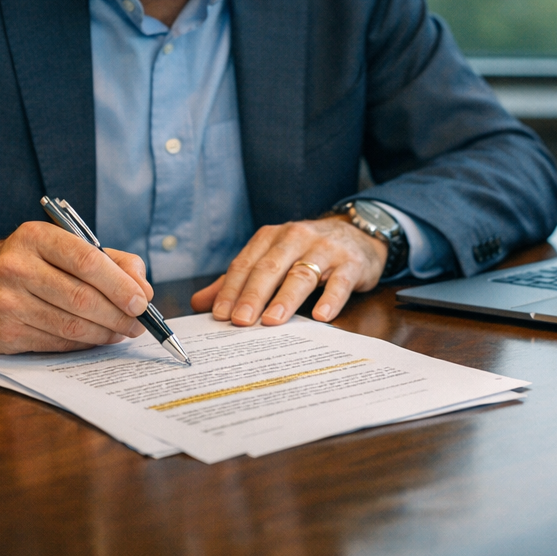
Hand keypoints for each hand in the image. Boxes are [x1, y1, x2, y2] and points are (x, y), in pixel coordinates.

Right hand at [0, 221, 153, 352]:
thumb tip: (143, 288)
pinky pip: (55, 343)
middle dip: (118, 314)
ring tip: (122, 332)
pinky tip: (96, 338)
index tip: (142, 300)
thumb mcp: (60, 247)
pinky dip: (83, 344)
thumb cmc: (25, 263)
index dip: (120, 284)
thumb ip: (109, 260)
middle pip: (81, 297)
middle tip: (139, 323)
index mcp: (35, 237)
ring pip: (70, 326)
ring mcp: (5, 303)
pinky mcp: (2, 334)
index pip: (86, 260)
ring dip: (105, 333)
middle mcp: (16, 268)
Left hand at [190, 216, 388, 325]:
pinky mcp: (351, 263)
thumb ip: (238, 281)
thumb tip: (199, 303)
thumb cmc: (307, 252)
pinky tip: (320, 316)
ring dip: (285, 299)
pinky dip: (330, 299)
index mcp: (271, 238)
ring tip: (272, 321)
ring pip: (301, 274)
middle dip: (253, 295)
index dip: (231, 289)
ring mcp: (325, 249)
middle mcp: (296, 238)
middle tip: (240, 321)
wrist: (357, 234)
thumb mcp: (272, 259)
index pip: (246, 264)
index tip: (219, 314)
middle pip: (270, 268)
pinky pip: (339, 281)